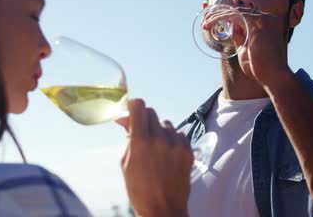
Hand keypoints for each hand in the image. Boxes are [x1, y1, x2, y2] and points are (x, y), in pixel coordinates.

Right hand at [120, 99, 191, 216]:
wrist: (163, 209)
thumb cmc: (139, 189)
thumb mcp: (126, 162)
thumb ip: (127, 138)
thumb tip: (124, 119)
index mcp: (140, 141)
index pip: (138, 106)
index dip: (133, 106)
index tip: (130, 111)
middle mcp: (159, 139)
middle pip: (151, 112)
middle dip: (143, 119)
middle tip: (140, 131)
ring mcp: (175, 144)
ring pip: (165, 123)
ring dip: (158, 130)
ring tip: (155, 148)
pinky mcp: (188, 150)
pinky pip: (178, 133)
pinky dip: (172, 139)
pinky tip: (167, 153)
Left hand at [203, 8, 291, 85]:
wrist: (273, 77)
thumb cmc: (261, 68)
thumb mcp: (247, 49)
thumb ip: (241, 37)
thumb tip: (232, 29)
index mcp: (267, 25)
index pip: (245, 15)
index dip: (228, 17)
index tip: (214, 22)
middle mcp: (268, 19)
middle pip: (240, 10)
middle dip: (220, 14)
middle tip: (205, 21)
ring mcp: (264, 19)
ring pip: (235, 11)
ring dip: (217, 16)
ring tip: (205, 23)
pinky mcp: (256, 23)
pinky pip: (234, 15)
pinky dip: (220, 18)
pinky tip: (209, 23)